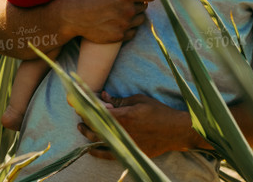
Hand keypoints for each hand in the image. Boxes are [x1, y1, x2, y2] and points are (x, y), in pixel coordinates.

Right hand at [61, 0, 155, 43]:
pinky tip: (118, 22)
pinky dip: (129, 27)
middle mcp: (128, 11)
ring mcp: (124, 25)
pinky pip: (133, 32)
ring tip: (122, 11)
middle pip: (144, 7)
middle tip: (125, 1)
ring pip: (140, 20)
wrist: (73, 16)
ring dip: (135, 15)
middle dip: (138, 2)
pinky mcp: (119, 36)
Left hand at [78, 93, 196, 158]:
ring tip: (81, 127)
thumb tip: (103, 96)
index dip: (87, 107)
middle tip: (79, 113)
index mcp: (124, 116)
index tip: (79, 102)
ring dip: (88, 134)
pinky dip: (98, 152)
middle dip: (85, 120)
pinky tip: (90, 148)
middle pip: (96, 127)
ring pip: (99, 141)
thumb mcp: (138, 100)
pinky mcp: (130, 152)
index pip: (98, 111)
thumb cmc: (157, 111)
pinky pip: (109, 155)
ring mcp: (125, 144)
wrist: (174, 131)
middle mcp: (122, 131)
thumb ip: (119, 100)